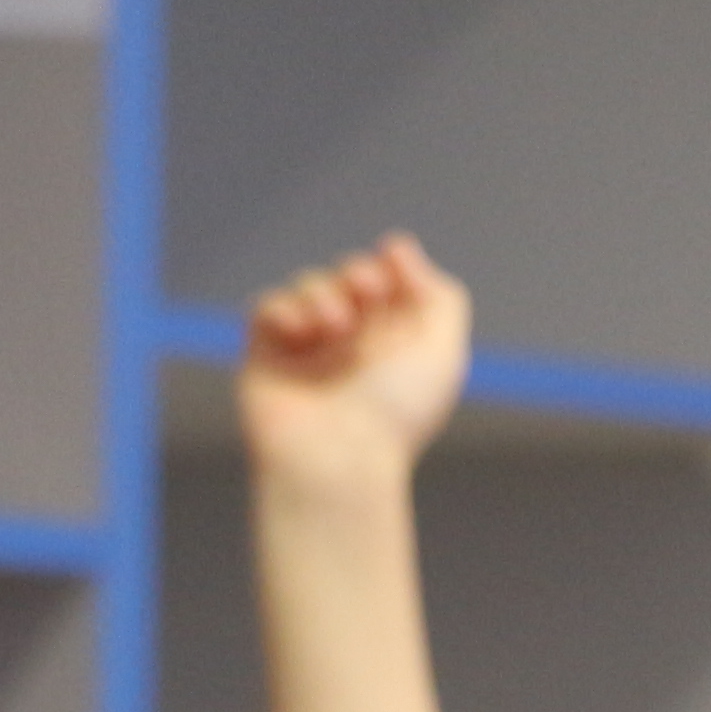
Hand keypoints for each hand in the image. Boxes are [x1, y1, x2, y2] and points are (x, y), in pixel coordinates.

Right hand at [238, 233, 470, 495]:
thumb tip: (395, 251)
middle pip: (350, 275)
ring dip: (323, 290)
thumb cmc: (395, 413)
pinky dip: (284, 307)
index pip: (390, 281)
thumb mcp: (444, 352)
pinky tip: (303, 330)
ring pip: (308, 284)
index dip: (392, 268)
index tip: (395, 277)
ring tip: (336, 325)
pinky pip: (266, 307)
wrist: (337, 460)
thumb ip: (442, 295)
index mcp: (395, 344)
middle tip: (367, 295)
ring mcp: (307, 351)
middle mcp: (352, 346)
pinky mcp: (266, 357)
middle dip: (359, 273)